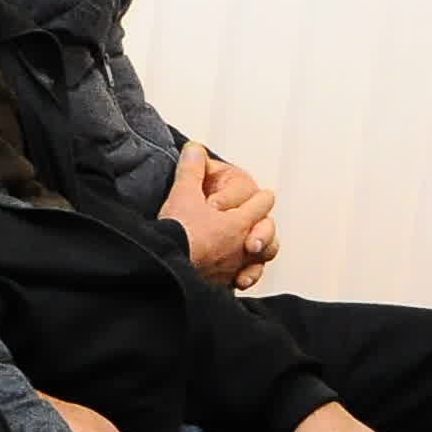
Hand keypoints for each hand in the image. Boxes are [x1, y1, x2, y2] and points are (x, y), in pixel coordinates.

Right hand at [156, 141, 275, 287]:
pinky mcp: (223, 283)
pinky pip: (243, 279)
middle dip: (265, 225)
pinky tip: (241, 276)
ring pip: (261, 258)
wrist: (163, 266)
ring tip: (255, 247)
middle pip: (267, 232)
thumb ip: (191, 169)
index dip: (262, 197)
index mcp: (238, 222)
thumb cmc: (177, 232)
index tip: (266, 195)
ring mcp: (235, 267)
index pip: (261, 204)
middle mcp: (242, 246)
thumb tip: (194, 148)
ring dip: (260, 252)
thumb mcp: (182, 193)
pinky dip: (245, 276)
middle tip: (263, 220)